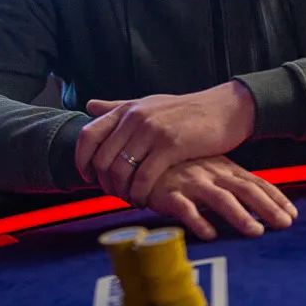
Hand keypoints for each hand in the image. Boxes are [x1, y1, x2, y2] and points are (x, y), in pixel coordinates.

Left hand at [74, 81, 255, 204]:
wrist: (224, 109)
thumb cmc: (185, 110)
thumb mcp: (149, 104)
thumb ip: (118, 107)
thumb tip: (89, 105)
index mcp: (127, 109)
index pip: (88, 135)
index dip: (82, 160)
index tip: (89, 177)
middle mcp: (135, 118)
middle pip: (102, 159)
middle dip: (104, 183)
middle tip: (114, 195)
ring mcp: (152, 131)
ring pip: (121, 171)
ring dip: (121, 192)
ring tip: (130, 200)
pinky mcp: (171, 146)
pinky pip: (144, 178)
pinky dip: (140, 194)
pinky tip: (145, 201)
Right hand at [145, 156, 296, 239]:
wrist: (142, 159)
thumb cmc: (181, 168)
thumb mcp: (211, 171)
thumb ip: (232, 185)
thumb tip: (262, 204)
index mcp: (224, 168)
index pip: (255, 183)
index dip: (275, 198)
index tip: (293, 215)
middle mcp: (211, 173)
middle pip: (244, 190)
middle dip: (267, 207)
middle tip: (285, 224)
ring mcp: (191, 182)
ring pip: (220, 198)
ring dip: (240, 215)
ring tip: (256, 231)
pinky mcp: (169, 193)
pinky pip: (185, 208)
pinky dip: (198, 221)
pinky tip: (210, 234)